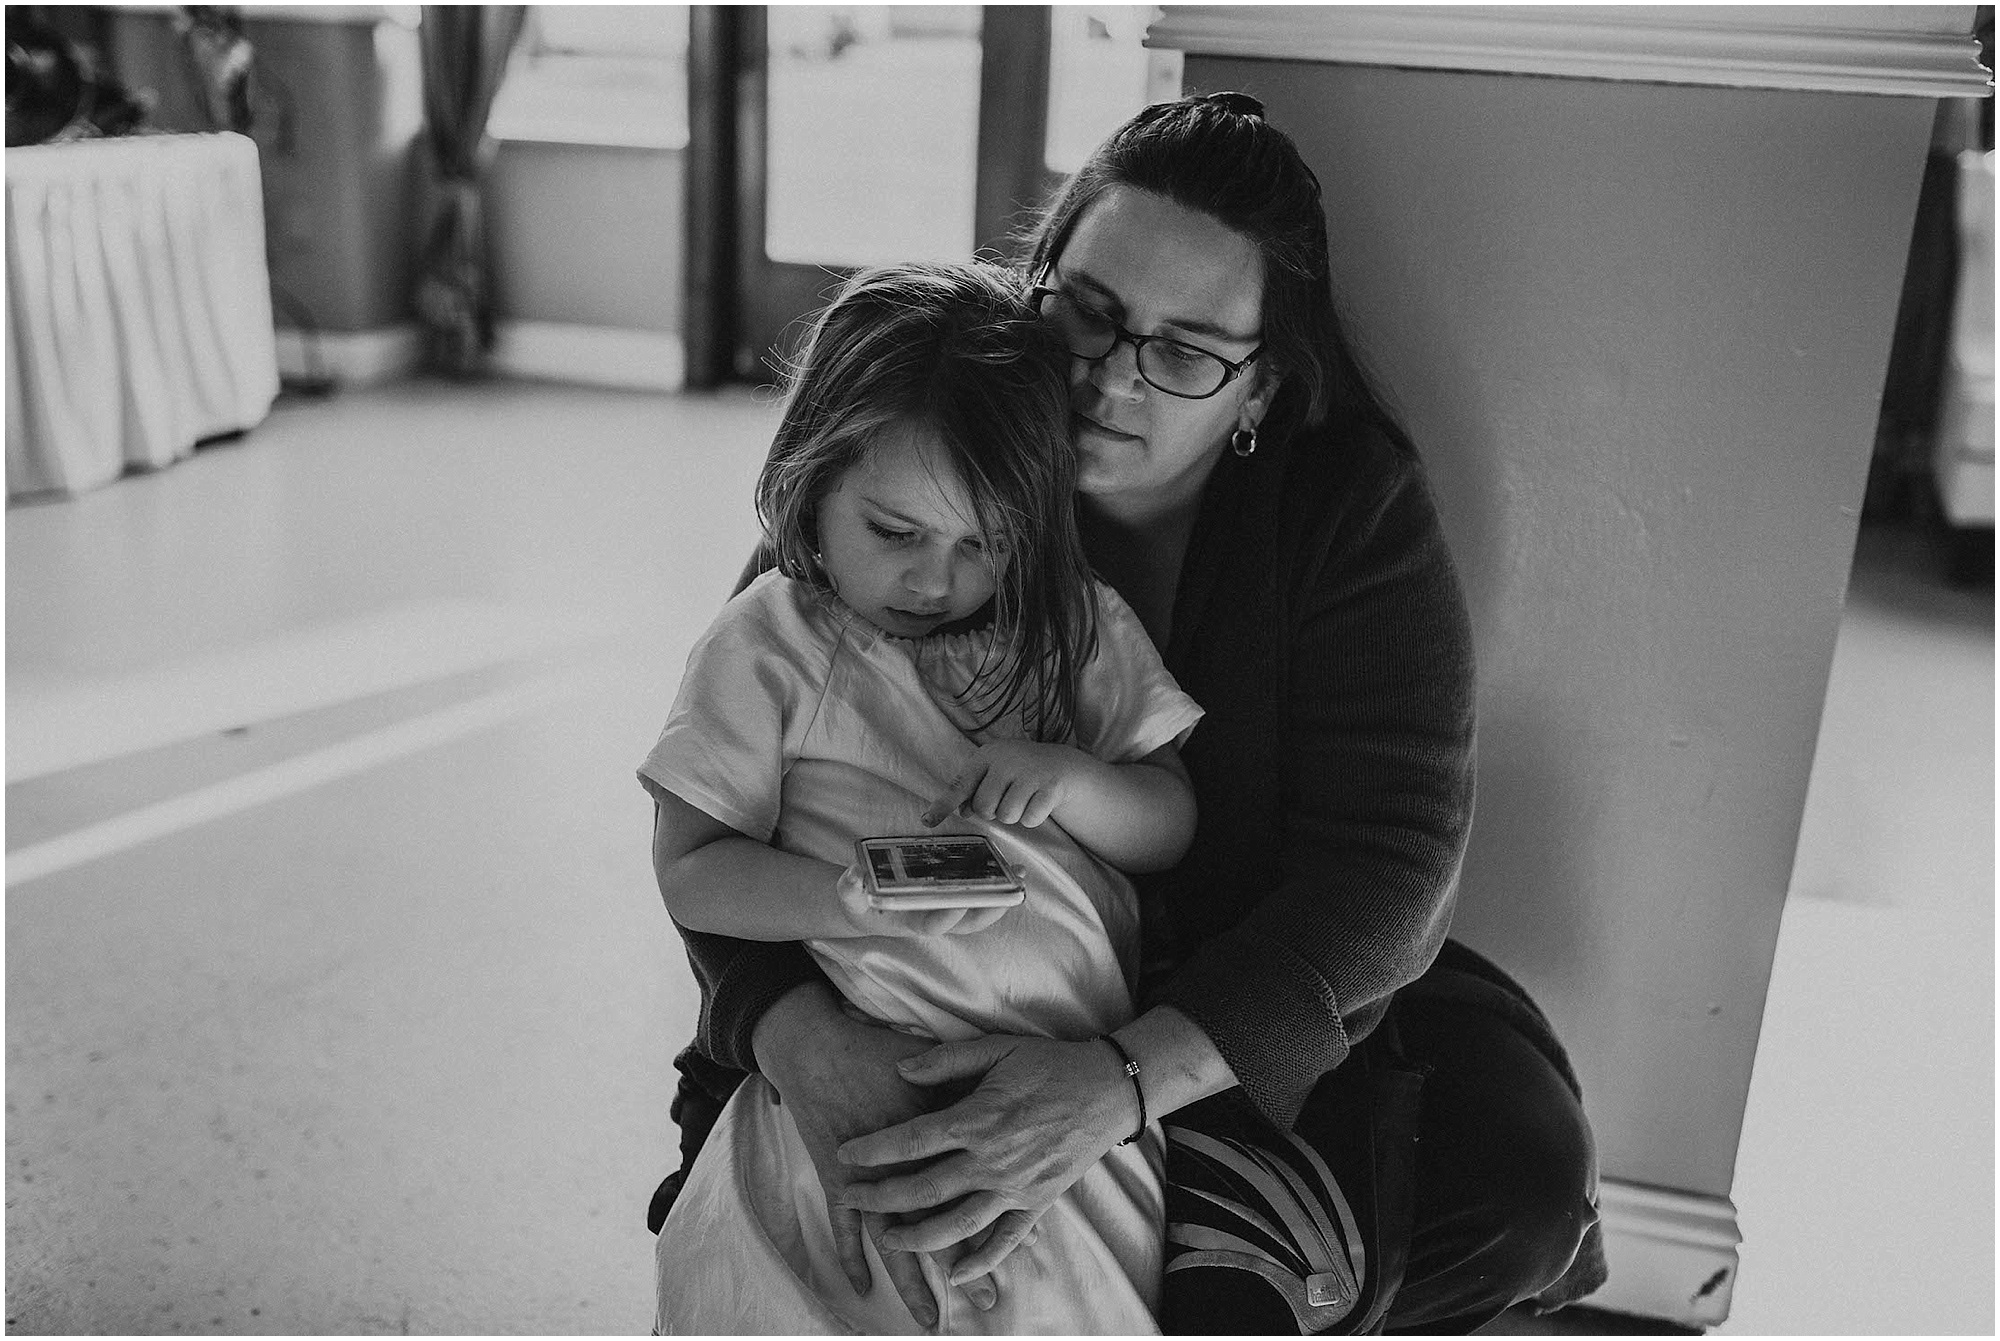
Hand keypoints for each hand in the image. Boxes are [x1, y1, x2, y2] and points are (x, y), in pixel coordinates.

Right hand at [753, 985, 1000, 1324]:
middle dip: (963, 1265)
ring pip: (893, 1238)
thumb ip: (965, 1092)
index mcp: (934, 1134)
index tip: (1022, 1252)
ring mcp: (866, 1175)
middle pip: (937, 1224)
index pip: (970, 1187)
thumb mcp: (932, 1064)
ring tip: (930, 1316)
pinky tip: (862, 1286)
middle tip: (987, 1301)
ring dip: (911, 1278)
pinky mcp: (836, 1176)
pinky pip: (843, 1226)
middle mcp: (903, 1164)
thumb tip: (1000, 1116)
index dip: (995, 1218)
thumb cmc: (877, 1049)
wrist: (817, 1045)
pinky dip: (851, 1256)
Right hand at [833, 866, 1012, 936]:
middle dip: (990, 908)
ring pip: (981, 910)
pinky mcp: (953, 897)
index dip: (948, 916)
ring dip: (1002, 896)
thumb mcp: (848, 897)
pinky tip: (1012, 868)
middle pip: (968, 922)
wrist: (867, 906)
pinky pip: (980, 894)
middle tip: (1009, 891)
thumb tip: (855, 875)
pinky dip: (997, 884)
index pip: (935, 925)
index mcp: (912, 922)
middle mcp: (935, 919)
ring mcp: (947, 910)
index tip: (958, 903)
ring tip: (1020, 876)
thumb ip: (849, 889)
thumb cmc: (860, 903)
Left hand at [835, 1033, 1139, 1282]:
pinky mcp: (1037, 1202)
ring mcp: (1016, 1187)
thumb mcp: (997, 1047)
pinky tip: (955, 1274)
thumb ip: (946, 1060)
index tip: (844, 1154)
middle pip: (924, 1189)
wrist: (1108, 1088)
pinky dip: (981, 1262)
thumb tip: (900, 1069)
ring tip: (888, 1240)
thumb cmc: (1050, 1063)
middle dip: (880, 1197)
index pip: (912, 1141)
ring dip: (918, 1237)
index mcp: (978, 1118)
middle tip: (849, 1197)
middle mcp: (992, 1159)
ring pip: (957, 1224)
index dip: (873, 1149)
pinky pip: (1005, 1240)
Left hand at [921, 741, 1087, 828]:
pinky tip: (1038, 801)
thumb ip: (974, 790)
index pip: (960, 785)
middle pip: (984, 808)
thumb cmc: (1018, 772)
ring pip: (1007, 816)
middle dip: (993, 812)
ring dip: (1014, 815)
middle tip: (1006, 798)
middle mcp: (1007, 760)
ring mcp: (1030, 772)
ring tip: (1023, 798)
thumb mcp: (994, 772)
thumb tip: (961, 812)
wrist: (1061, 765)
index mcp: (987, 755)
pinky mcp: (1050, 786)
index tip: (927, 822)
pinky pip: (1029, 819)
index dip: (943, 806)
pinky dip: (1033, 818)